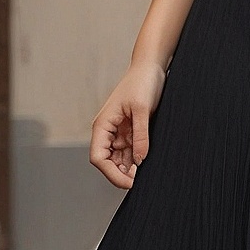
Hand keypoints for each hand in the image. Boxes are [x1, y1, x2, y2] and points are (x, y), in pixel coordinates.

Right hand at [90, 60, 166, 187]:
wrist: (151, 67)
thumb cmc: (142, 82)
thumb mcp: (142, 110)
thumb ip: (140, 136)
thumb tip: (140, 161)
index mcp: (102, 125)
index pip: (98, 158)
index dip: (112, 173)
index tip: (130, 182)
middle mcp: (107, 131)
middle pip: (107, 162)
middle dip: (122, 173)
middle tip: (141, 180)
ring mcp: (118, 132)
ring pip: (119, 159)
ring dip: (130, 168)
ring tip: (147, 173)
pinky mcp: (130, 131)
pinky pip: (130, 151)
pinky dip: (137, 159)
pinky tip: (147, 163)